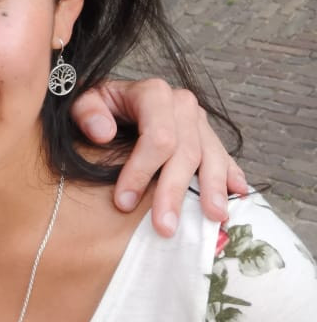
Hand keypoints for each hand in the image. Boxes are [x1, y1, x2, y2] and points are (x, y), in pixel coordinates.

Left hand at [72, 80, 246, 235]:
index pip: (157, 136)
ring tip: (213, 217)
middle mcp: (182, 104)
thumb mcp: (82, 101)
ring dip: (213, 188)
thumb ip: (87, 112)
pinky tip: (238, 193)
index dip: (142, 170)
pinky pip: (224, 156)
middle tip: (165, 227)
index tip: (124, 202)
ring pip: (211, 155)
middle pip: (186, 151)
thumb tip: (103, 132)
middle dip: (175, 191)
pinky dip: (231, 175)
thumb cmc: (97, 107)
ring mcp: (198, 121)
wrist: (112, 100)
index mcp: (153, 94)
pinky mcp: (207, 135)